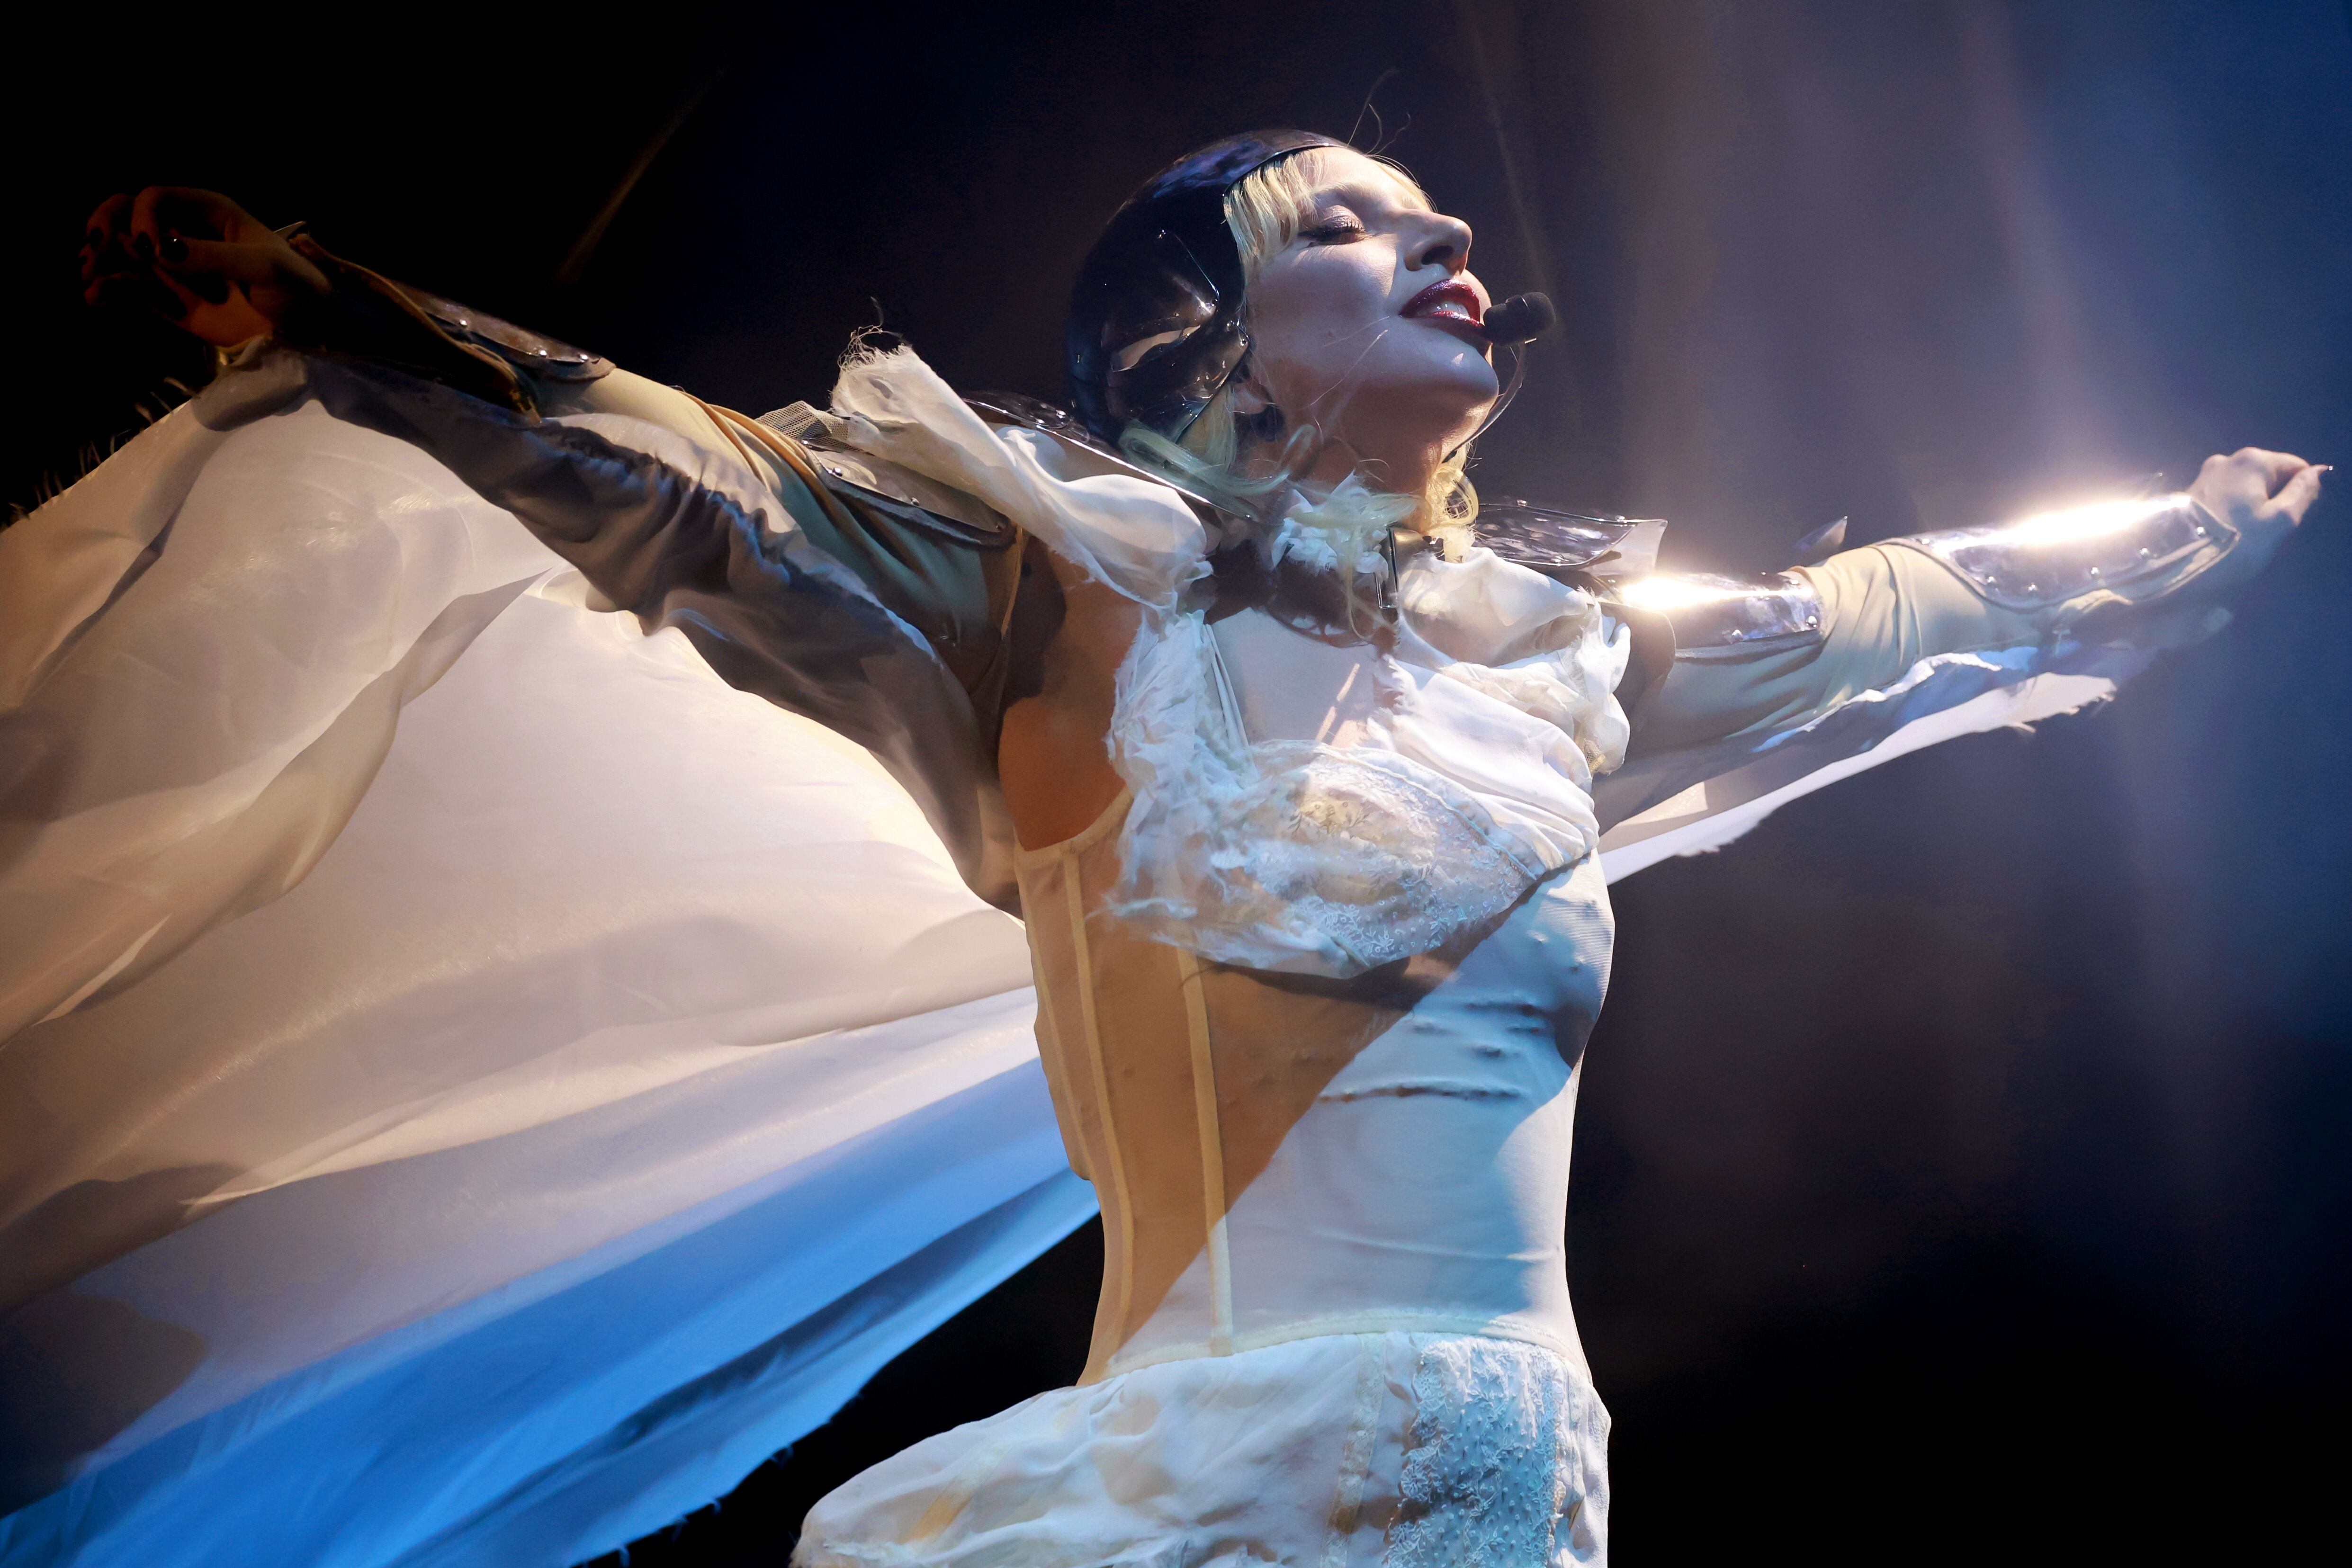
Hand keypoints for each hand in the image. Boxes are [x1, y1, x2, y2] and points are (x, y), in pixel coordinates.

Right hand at [80, 186, 330, 346]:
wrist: (311, 331)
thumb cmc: (298, 289)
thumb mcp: (265, 268)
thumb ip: (217, 258)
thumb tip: (163, 252)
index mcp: (209, 213)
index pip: (156, 197)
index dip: (143, 216)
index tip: (149, 247)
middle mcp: (185, 234)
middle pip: (127, 215)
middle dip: (106, 227)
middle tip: (96, 248)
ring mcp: (175, 268)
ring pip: (123, 252)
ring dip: (100, 259)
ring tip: (89, 274)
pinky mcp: (172, 301)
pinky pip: (132, 289)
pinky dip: (111, 290)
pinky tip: (96, 297)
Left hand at [2187, 447, 2326, 549]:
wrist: (2171, 564)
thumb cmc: (2233, 544)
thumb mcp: (2280, 522)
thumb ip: (2303, 492)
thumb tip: (2320, 471)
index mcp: (2253, 460)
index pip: (2296, 467)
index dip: (2299, 493)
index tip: (2288, 518)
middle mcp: (2226, 459)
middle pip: (2269, 476)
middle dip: (2273, 500)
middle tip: (2264, 531)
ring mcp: (2204, 475)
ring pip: (2246, 487)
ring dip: (2251, 507)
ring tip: (2243, 535)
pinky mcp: (2190, 492)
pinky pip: (2225, 496)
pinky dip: (2231, 510)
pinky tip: (2224, 532)